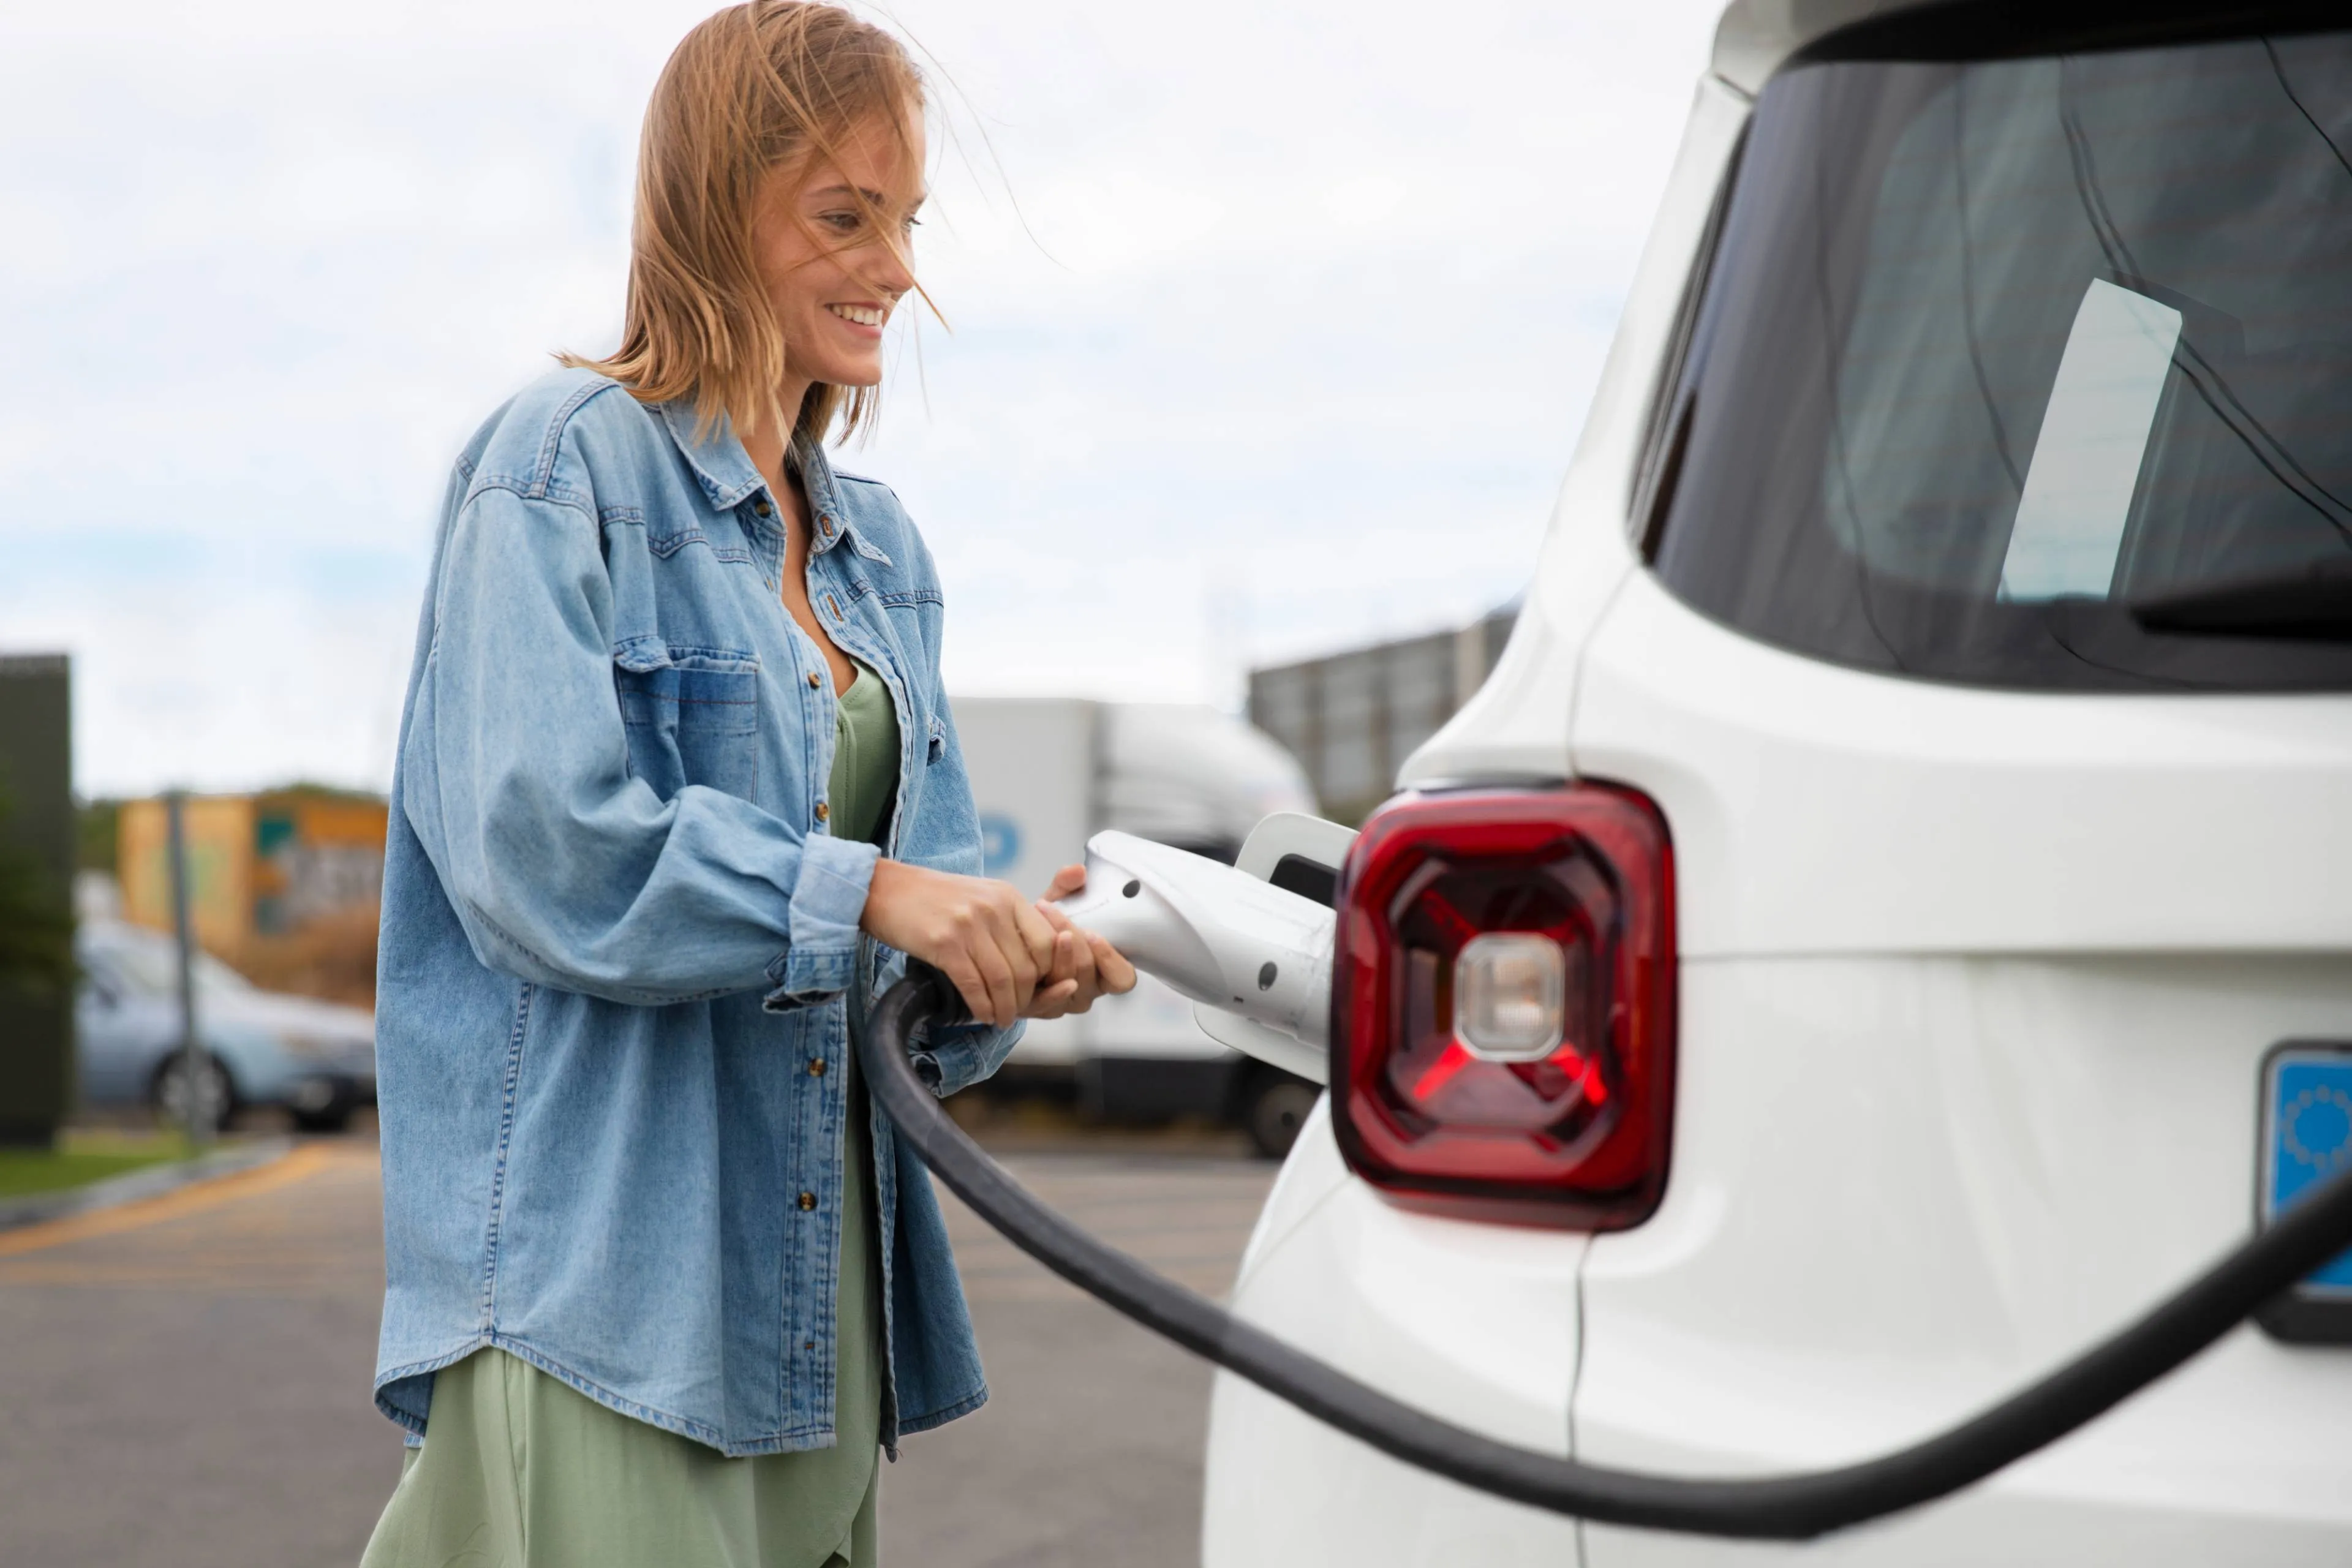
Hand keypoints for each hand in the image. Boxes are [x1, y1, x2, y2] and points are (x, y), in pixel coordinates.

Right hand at [860, 860, 1057, 1027]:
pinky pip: (974, 985)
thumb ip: (1010, 921)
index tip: (1039, 989)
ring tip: (1002, 1020)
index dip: (1048, 974)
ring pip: (1003, 980)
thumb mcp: (981, 896)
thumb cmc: (934, 898)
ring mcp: (969, 925)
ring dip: (1006, 1009)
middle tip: (1019, 1012)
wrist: (885, 889)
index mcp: (1008, 896)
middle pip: (1026, 967)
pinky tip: (983, 1015)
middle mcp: (993, 908)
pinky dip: (982, 1007)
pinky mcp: (944, 944)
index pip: (1047, 942)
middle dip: (1026, 998)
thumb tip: (1036, 962)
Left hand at [1020, 864, 1138, 1020]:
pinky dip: (1047, 984)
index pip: (1123, 979)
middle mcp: (1088, 990)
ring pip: (1071, 985)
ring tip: (1043, 923)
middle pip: (1092, 976)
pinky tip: (1037, 961)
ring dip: (1058, 955)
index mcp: (1103, 970)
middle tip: (1057, 916)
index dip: (1112, 961)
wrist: (1008, 939)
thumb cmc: (1041, 926)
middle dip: (1076, 944)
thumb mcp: (1056, 903)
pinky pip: (1048, 1003)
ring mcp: (1064, 1002)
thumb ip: (1066, 887)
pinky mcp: (1039, 1008)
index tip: (1095, 935)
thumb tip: (1078, 871)